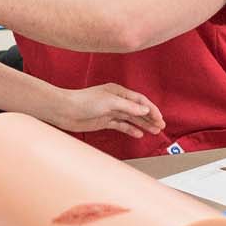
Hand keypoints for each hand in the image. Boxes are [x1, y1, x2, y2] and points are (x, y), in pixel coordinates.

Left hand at [45, 84, 165, 138]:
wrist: (64, 110)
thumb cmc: (83, 101)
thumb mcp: (110, 102)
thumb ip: (129, 106)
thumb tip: (145, 109)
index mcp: (118, 92)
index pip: (140, 100)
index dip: (151, 109)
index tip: (159, 118)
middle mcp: (115, 101)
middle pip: (138, 109)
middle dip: (150, 117)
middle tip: (161, 126)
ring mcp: (110, 111)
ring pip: (131, 118)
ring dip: (143, 124)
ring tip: (154, 131)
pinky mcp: (104, 121)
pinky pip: (121, 125)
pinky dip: (130, 129)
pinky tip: (138, 134)